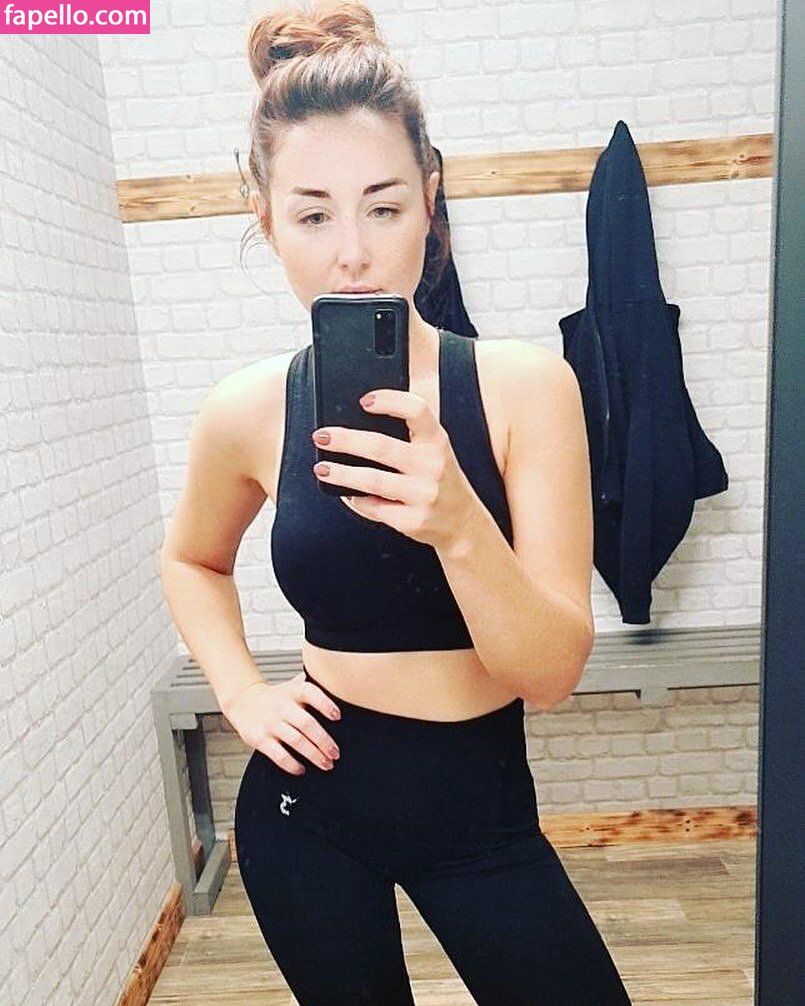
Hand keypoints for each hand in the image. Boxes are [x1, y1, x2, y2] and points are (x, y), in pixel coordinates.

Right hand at [223, 673, 341, 775]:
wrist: (243, 701)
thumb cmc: (275, 697)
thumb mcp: (293, 686)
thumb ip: (313, 686)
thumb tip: (341, 686)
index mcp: (293, 692)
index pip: (310, 693)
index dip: (325, 704)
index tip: (337, 716)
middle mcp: (282, 707)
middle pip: (307, 723)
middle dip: (324, 741)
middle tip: (335, 753)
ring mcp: (271, 724)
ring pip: (296, 741)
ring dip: (314, 755)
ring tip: (326, 763)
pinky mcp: (261, 739)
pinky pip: (279, 755)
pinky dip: (292, 765)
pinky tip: (302, 769)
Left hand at [311, 389, 479, 551]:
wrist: (464, 523)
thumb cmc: (439, 479)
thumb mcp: (433, 451)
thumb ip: (408, 435)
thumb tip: (354, 423)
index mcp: (437, 440)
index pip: (417, 410)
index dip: (389, 401)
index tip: (363, 401)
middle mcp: (433, 465)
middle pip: (381, 446)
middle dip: (345, 440)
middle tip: (321, 436)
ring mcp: (423, 494)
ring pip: (372, 480)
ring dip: (341, 473)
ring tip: (322, 468)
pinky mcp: (413, 520)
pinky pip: (374, 508)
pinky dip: (356, 501)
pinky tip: (347, 494)